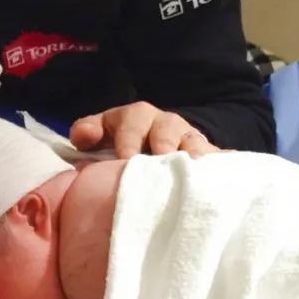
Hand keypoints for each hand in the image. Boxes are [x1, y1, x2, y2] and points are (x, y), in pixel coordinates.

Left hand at [69, 101, 219, 158]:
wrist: (160, 146)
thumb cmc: (125, 143)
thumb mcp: (104, 133)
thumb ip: (88, 132)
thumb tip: (82, 137)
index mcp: (135, 116)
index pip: (130, 123)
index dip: (128, 141)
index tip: (126, 160)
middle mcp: (165, 123)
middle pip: (165, 130)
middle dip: (161, 146)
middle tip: (159, 164)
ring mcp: (189, 138)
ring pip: (193, 143)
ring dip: (190, 157)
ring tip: (189, 172)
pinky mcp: (209, 155)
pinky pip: (216, 159)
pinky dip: (214, 168)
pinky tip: (212, 181)